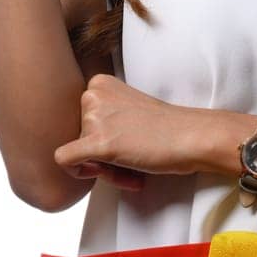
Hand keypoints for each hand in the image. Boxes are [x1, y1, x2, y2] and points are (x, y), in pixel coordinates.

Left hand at [54, 74, 215, 185]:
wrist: (192, 136)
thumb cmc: (166, 126)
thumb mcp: (127, 109)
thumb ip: (104, 116)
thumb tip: (78, 145)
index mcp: (99, 83)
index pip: (78, 118)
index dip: (97, 136)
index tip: (122, 143)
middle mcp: (92, 95)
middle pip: (75, 136)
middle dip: (99, 154)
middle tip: (129, 158)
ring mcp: (94, 117)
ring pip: (76, 154)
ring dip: (104, 167)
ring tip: (134, 166)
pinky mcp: (98, 142)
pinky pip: (64, 161)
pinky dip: (79, 173)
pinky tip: (110, 173)